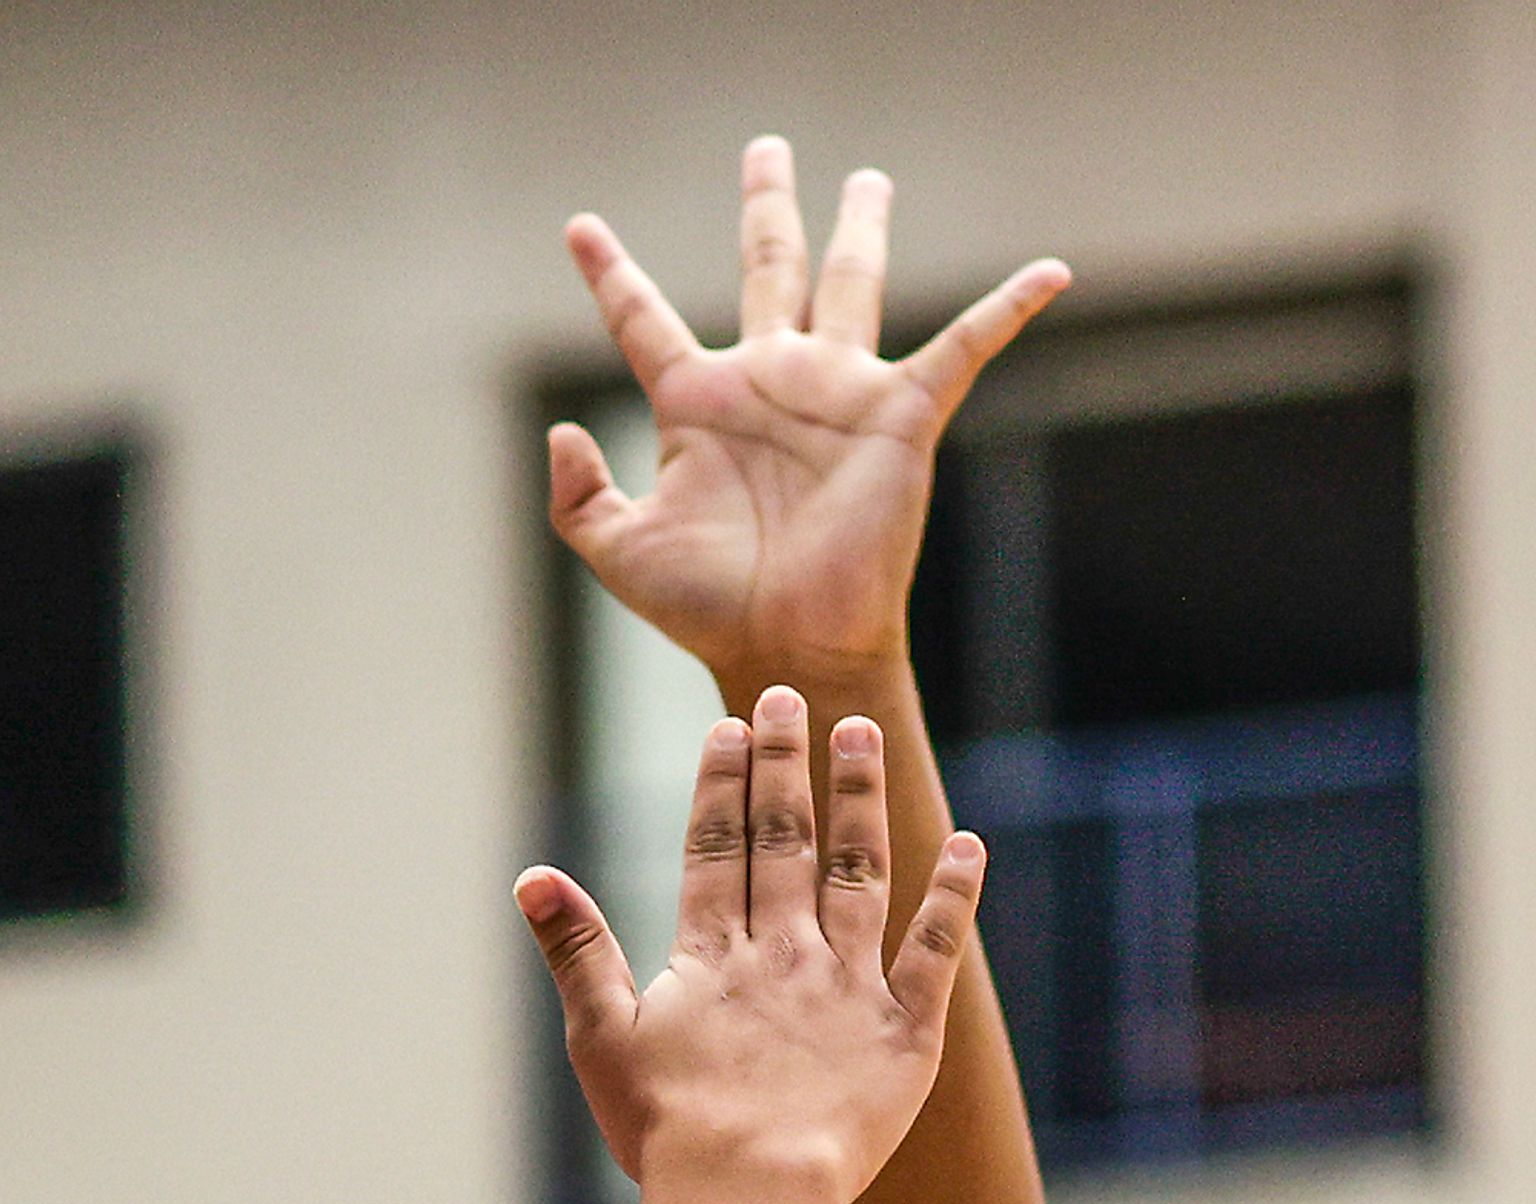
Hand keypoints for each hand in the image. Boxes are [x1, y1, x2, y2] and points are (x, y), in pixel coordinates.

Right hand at [520, 688, 984, 1201]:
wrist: (751, 1192)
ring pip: (859, 874)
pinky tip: (966, 844)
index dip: (722, 784)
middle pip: (785, 842)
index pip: (716, 848)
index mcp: (712, 957)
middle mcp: (785, 954)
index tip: (732, 727)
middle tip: (789, 696)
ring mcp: (849, 987)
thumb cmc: (667, 1128)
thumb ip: (576, 950)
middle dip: (786, 764)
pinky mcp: (906, 1030)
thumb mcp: (601, 1038)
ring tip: (860, 735)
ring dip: (858, 801)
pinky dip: (952, 895)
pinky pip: (934, 950)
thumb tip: (532, 877)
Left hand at [550, 138, 1068, 686]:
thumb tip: (560, 429)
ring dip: (861, 226)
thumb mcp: (616, 548)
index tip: (578, 228)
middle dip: (767, 207)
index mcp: (696, 402)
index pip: (641, 319)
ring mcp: (837, 391)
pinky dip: (1009, 308)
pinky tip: (1052, 272)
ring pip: (850, 281)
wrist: (784, 643)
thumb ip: (576, 494)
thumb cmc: (706, 608)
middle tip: (765, 150)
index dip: (609, 273)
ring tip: (865, 178)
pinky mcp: (902, 415)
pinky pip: (966, 346)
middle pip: (768, 267)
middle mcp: (769, 381)